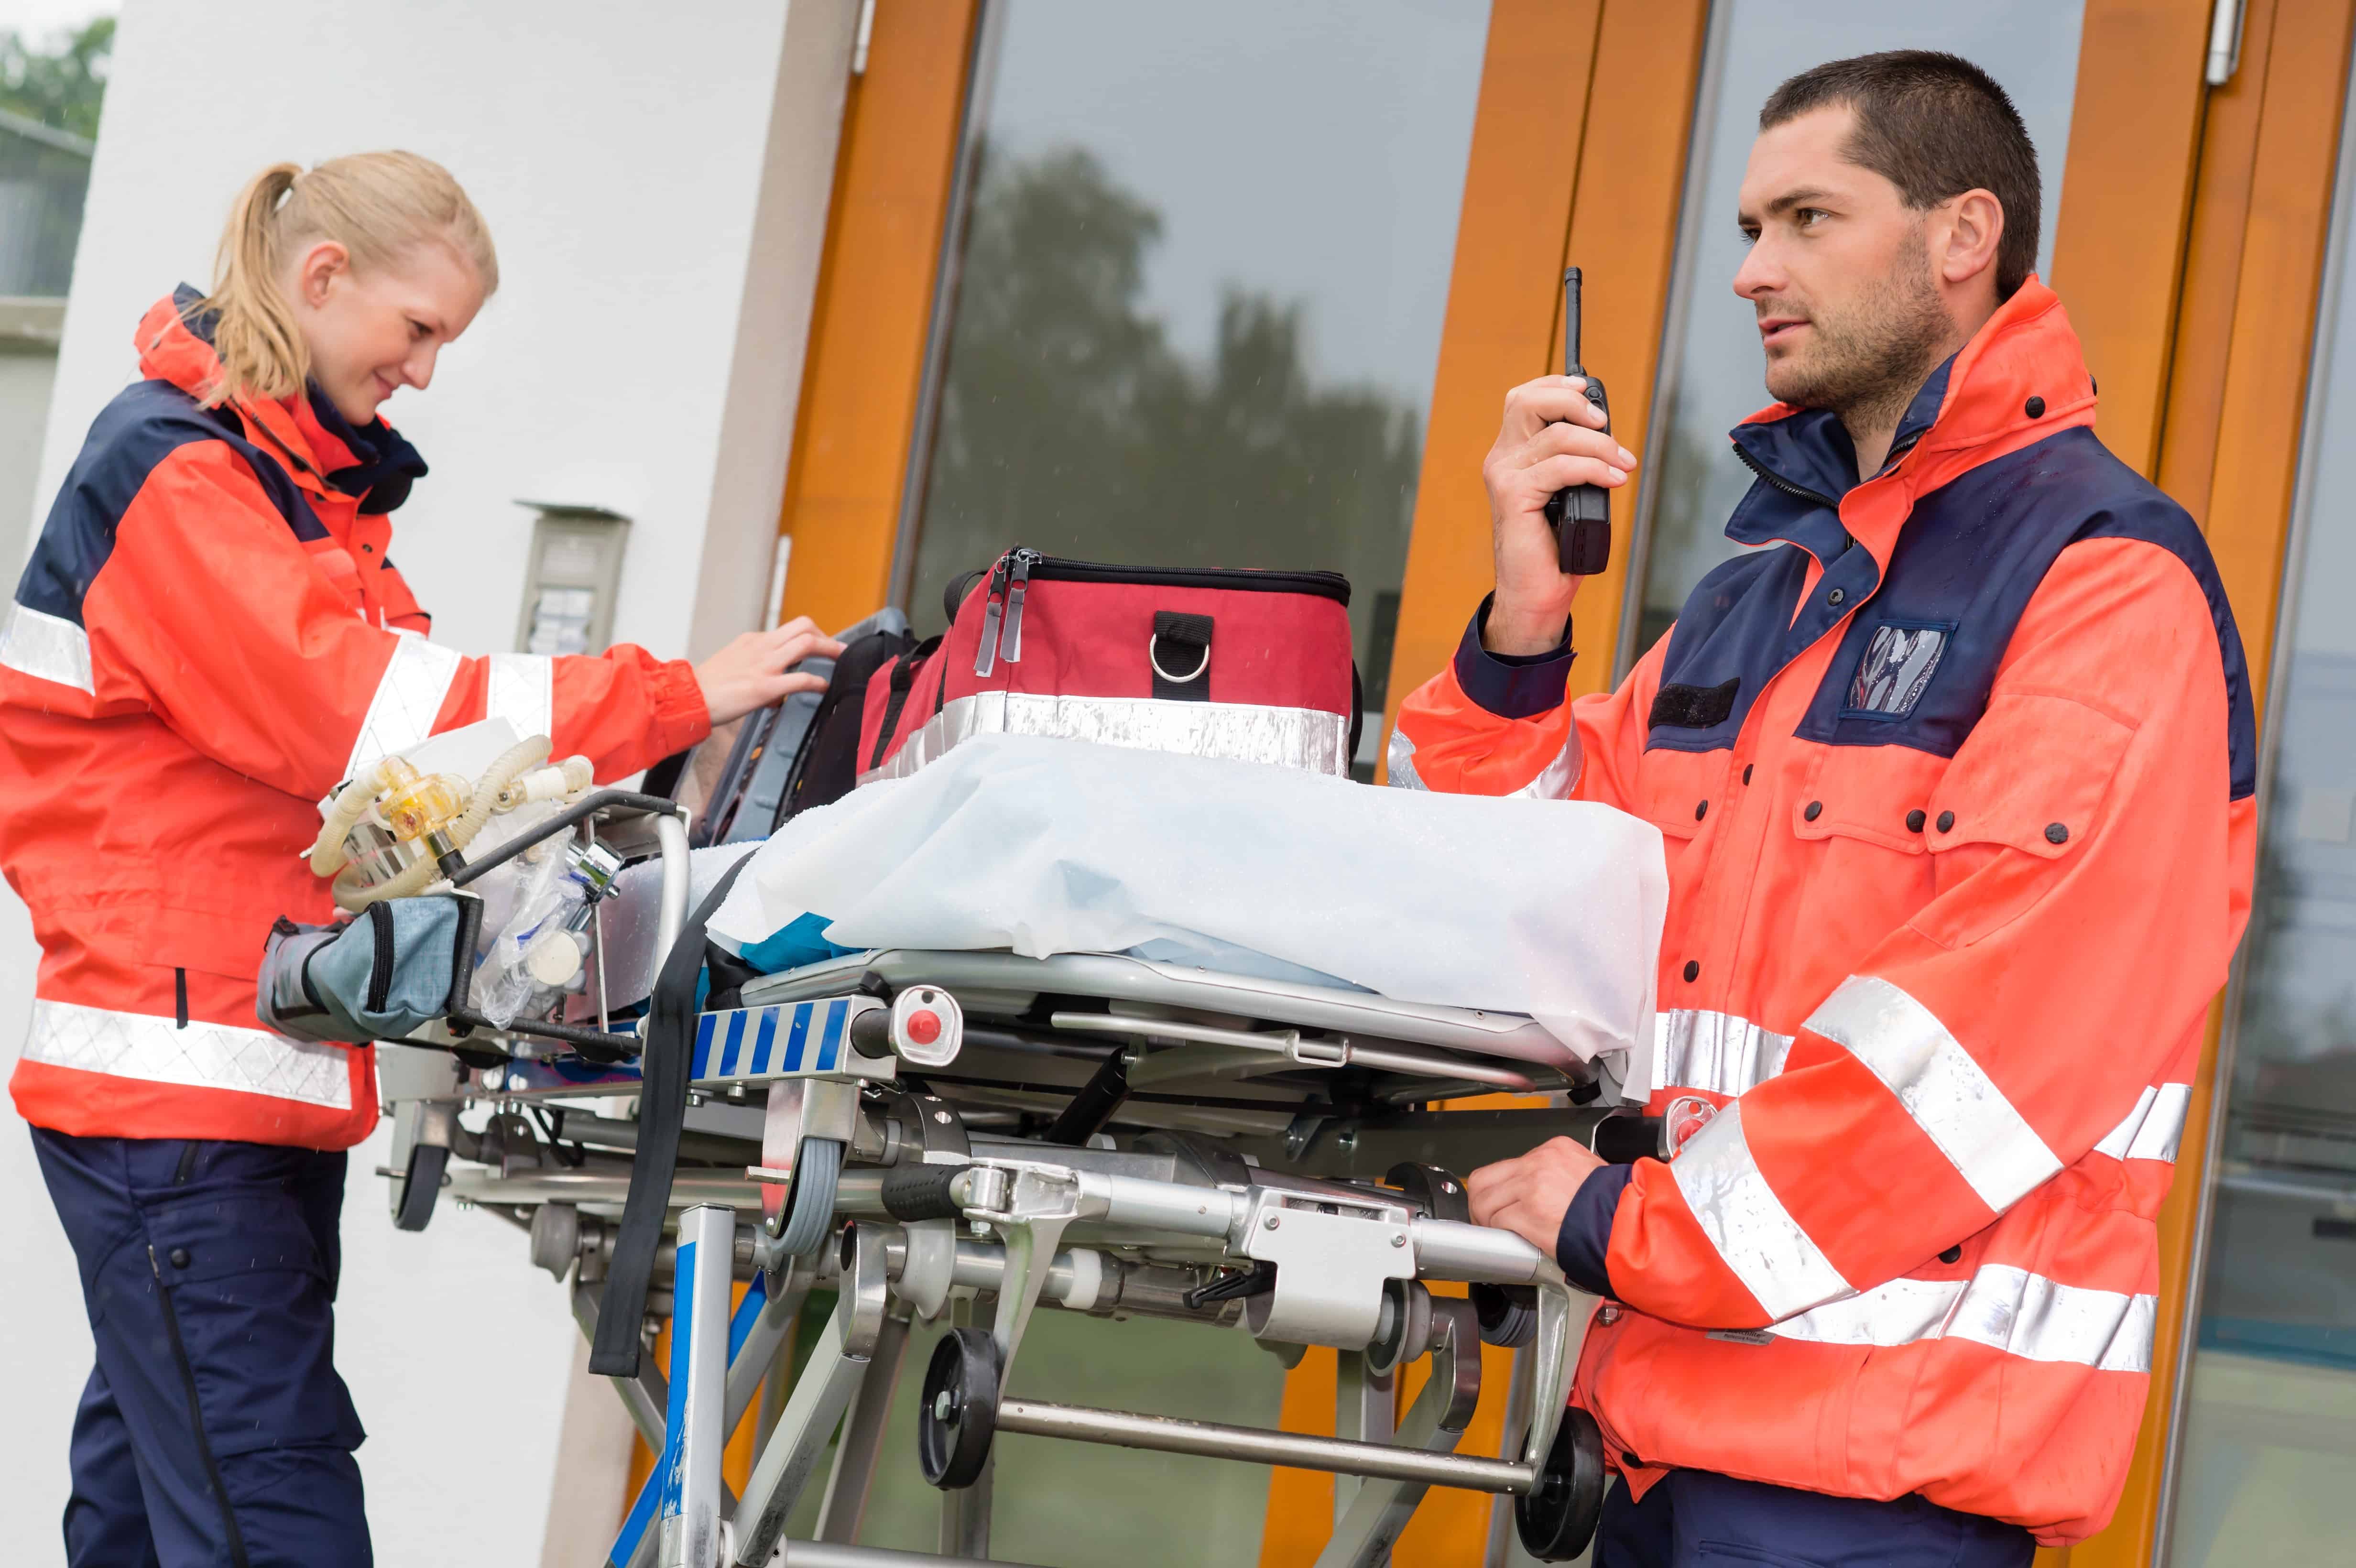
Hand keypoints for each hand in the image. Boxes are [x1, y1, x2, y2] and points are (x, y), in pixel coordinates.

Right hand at [693, 616, 844, 726]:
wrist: (687, 696)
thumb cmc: (707, 686)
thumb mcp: (733, 664)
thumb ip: (755, 668)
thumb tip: (776, 689)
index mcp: (753, 641)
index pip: (787, 630)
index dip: (808, 637)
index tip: (819, 646)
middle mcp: (761, 647)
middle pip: (803, 626)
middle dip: (825, 635)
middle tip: (837, 649)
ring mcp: (764, 665)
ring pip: (807, 643)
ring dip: (830, 649)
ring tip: (841, 659)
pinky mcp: (764, 686)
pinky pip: (802, 680)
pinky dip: (818, 682)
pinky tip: (823, 688)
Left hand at [1466, 1136, 1606, 1255]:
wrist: (1630, 1226)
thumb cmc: (1614, 1206)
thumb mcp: (1585, 1174)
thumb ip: (1554, 1177)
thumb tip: (1531, 1193)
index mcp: (1554, 1150)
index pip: (1506, 1165)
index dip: (1498, 1189)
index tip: (1500, 1204)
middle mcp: (1540, 1162)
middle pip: (1484, 1179)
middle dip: (1481, 1203)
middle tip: (1488, 1222)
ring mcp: (1533, 1185)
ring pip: (1485, 1200)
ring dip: (1487, 1221)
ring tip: (1500, 1234)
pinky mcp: (1531, 1212)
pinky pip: (1497, 1221)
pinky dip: (1499, 1234)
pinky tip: (1511, 1240)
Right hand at [1480, 376, 1636, 654]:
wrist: (1535, 592)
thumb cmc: (1554, 546)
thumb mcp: (1567, 491)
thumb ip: (1573, 460)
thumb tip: (1605, 434)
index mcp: (1511, 454)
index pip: (1524, 399)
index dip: (1556, 386)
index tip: (1588, 391)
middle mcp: (1502, 459)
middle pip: (1528, 402)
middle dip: (1572, 403)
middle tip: (1604, 423)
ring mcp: (1504, 476)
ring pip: (1555, 435)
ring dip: (1599, 445)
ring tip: (1623, 463)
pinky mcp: (1513, 496)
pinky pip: (1560, 467)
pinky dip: (1593, 469)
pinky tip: (1613, 479)